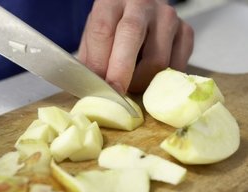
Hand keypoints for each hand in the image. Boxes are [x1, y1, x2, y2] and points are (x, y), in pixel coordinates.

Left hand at [78, 0, 193, 92]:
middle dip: (122, 72)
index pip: (103, 29)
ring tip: (133, 84)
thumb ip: (92, 61)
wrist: (142, 19)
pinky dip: (162, 81)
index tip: (100, 87)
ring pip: (158, 59)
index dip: (99, 62)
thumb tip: (94, 91)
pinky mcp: (186, 32)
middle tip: (117, 94)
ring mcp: (167, 17)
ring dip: (142, 81)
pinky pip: (176, 67)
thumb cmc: (114, 34)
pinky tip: (151, 78)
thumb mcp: (95, 42)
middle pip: (132, 34)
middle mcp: (141, 3)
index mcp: (111, 2)